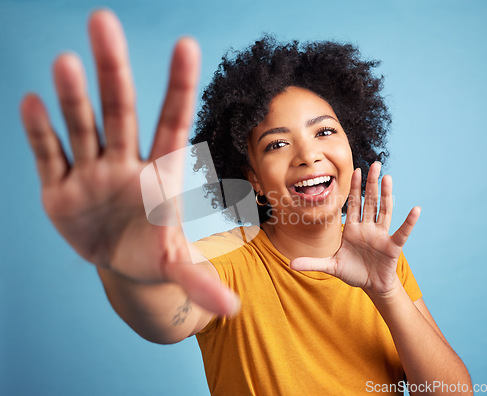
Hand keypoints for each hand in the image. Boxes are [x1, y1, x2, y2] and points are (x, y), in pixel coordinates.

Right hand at [20, 10, 235, 314]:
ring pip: (82, 126)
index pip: (173, 122)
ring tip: (66, 62)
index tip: (188, 45)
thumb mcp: (176, 265)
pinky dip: (41, 133)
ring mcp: (91, 171)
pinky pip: (50, 155)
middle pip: (121, 110)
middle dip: (113, 71)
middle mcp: (125, 162)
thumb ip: (199, 281)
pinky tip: (31, 104)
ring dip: (73, 98)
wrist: (121, 260)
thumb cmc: (155, 250)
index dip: (179, 86)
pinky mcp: (60, 188)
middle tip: (103, 22)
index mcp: (160, 173)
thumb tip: (231, 309)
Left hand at [290, 162, 420, 295]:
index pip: (353, 204)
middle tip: (375, 163)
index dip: (355, 188)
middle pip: (370, 201)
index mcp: (352, 229)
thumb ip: (312, 263)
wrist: (371, 286)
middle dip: (371, 183)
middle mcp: (367, 228)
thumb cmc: (353, 272)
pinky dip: (408, 222)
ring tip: (388, 177)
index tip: (355, 170)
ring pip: (384, 210)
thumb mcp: (330, 266)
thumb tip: (290, 263)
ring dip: (386, 194)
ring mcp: (380, 235)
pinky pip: (401, 232)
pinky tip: (415, 210)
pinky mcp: (392, 246)